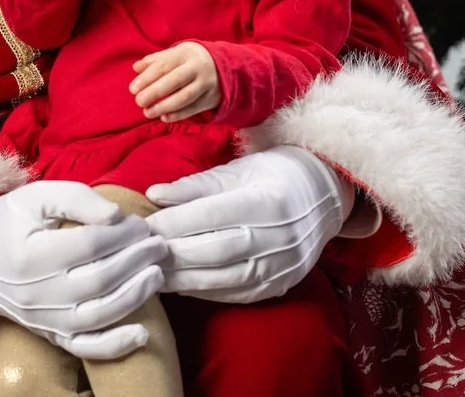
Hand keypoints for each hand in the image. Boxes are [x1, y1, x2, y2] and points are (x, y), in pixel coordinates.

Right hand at [0, 179, 166, 359]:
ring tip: (157, 274)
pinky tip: (142, 334)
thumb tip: (116, 216)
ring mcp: (43, 318)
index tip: (142, 224)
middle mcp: (38, 292)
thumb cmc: (5, 222)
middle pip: (100, 279)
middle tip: (159, 245)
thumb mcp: (35, 196)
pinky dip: (114, 346)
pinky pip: (84, 347)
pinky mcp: (48, 334)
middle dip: (137, 261)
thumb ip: (76, 198)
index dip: (124, 234)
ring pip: (98, 315)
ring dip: (135, 296)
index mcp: (33, 254)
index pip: (91, 245)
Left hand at [131, 42, 220, 121]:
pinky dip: (178, 114)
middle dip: (154, 92)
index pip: (164, 65)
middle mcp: (197, 68)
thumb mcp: (175, 54)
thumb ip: (155, 60)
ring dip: (164, 106)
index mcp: (185, 54)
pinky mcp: (211, 98)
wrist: (223, 65)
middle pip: (174, 81)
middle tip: (138, 101)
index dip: (147, 77)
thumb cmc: (190, 60)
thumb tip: (135, 68)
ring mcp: (206, 83)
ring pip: (185, 97)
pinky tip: (164, 117)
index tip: (133, 89)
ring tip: (148, 112)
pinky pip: (194, 108)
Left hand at [144, 146, 353, 303]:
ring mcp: (282, 265)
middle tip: (139, 252)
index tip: (143, 225)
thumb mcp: (238, 170)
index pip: (209, 215)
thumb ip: (196, 185)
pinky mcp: (280, 284)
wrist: (325, 195)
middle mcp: (278, 237)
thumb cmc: (275, 173)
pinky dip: (205, 290)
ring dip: (183, 278)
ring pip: (223, 278)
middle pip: (213, 251)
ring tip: (152, 271)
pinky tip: (181, 283)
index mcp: (267, 201)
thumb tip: (154, 195)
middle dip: (171, 253)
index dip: (172, 222)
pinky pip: (237, 293)